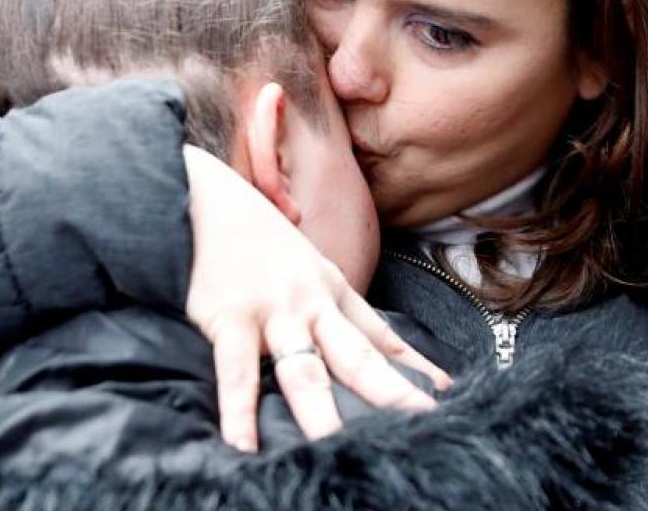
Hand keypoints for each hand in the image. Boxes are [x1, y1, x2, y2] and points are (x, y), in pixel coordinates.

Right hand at [182, 146, 451, 451]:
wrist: (202, 197)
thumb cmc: (254, 237)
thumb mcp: (308, 265)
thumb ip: (340, 309)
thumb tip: (379, 351)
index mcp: (331, 290)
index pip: (380, 338)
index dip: (414, 369)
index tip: (445, 398)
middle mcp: (311, 303)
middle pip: (357, 358)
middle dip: (391, 394)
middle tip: (420, 425)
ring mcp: (272, 312)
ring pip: (304, 370)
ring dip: (322, 413)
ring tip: (338, 449)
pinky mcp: (229, 318)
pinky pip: (236, 373)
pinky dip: (239, 412)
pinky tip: (243, 444)